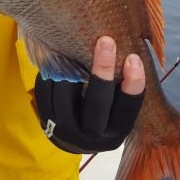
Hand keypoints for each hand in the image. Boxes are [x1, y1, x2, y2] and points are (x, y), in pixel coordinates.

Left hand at [34, 37, 144, 153]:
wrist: (74, 137)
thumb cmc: (104, 113)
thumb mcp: (117, 109)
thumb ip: (121, 88)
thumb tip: (128, 50)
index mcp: (116, 132)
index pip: (127, 109)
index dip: (133, 85)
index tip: (133, 58)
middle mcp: (91, 135)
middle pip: (97, 103)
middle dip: (103, 70)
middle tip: (106, 41)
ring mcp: (66, 129)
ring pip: (66, 94)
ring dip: (71, 68)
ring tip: (74, 49)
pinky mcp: (46, 120)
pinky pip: (45, 91)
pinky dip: (51, 73)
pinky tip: (58, 62)